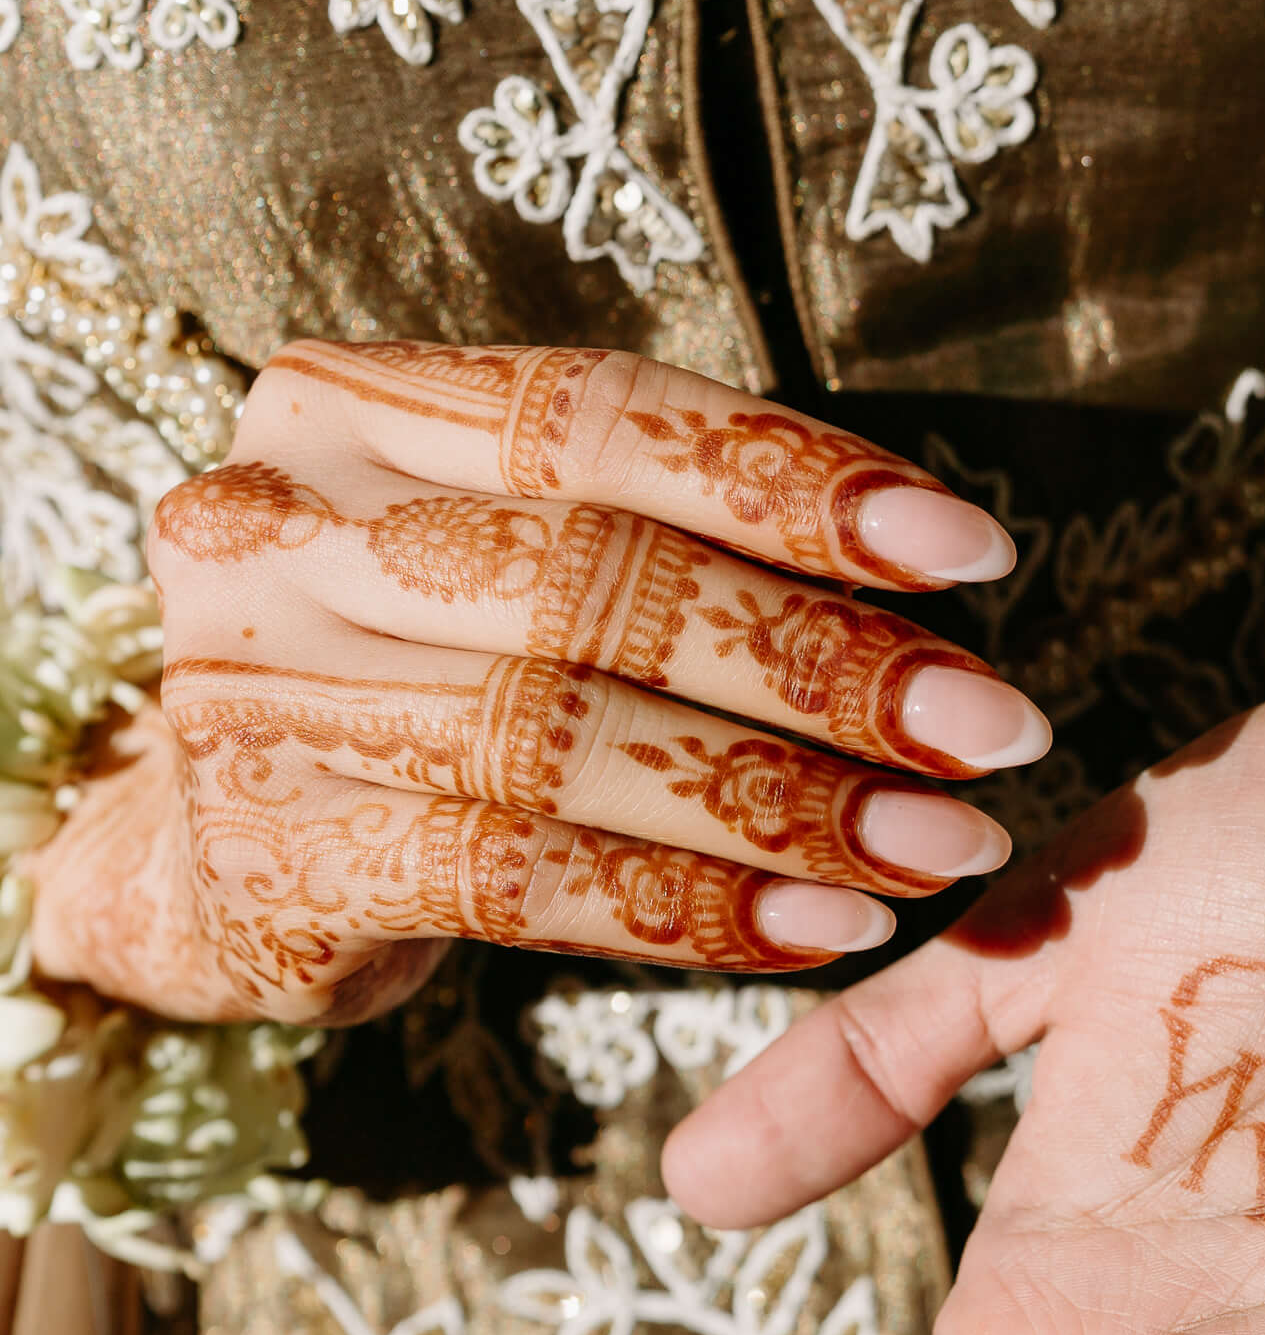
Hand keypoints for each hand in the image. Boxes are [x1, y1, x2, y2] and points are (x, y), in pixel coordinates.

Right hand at [30, 342, 1046, 1023]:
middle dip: (823, 663)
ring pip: (569, 742)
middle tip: (994, 726)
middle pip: (595, 583)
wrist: (201, 850)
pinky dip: (697, 908)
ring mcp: (259, 699)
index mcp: (343, 408)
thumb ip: (648, 524)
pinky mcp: (280, 862)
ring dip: (790, 805)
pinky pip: (526, 881)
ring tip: (945, 845)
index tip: (973, 549)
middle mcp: (278, 533)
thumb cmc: (411, 672)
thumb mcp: (492, 550)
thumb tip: (927, 556)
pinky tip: (831, 926)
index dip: (793, 477)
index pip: (597, 414)